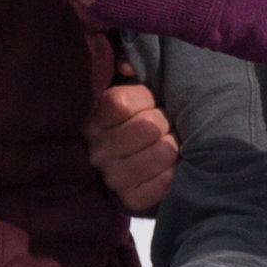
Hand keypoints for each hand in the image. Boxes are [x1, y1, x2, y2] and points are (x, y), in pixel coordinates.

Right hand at [86, 80, 179, 214]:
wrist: (149, 155)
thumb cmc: (143, 112)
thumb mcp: (132, 84)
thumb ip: (128, 66)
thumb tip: (128, 68)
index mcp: (93, 118)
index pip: (121, 102)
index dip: (145, 98)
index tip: (149, 101)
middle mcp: (96, 149)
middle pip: (148, 126)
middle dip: (164, 121)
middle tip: (164, 125)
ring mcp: (112, 177)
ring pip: (160, 153)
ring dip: (172, 146)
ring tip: (169, 144)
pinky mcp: (131, 200)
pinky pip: (162, 183)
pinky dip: (174, 173)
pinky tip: (172, 167)